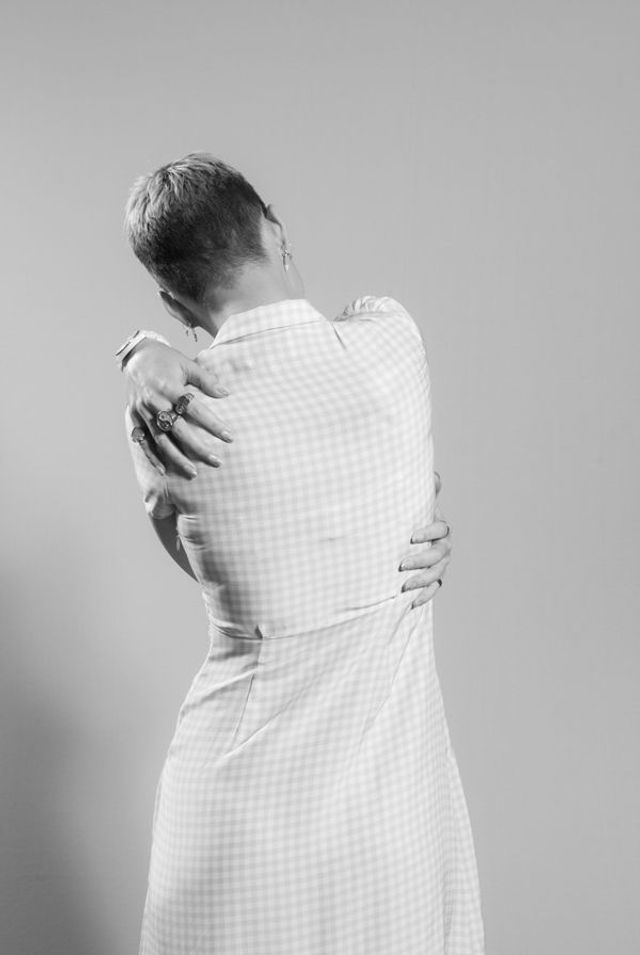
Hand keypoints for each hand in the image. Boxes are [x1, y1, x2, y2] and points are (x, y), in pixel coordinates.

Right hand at [124, 340, 233, 477]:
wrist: (135, 356)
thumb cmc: (166, 360)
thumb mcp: (187, 364)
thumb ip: (206, 379)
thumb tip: (226, 393)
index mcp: (168, 387)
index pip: (195, 409)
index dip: (213, 424)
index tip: (229, 436)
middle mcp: (154, 401)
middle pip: (178, 430)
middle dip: (198, 448)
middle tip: (217, 461)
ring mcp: (142, 411)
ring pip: (161, 440)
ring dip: (177, 458)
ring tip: (194, 472)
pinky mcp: (134, 417)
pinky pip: (143, 441)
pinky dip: (152, 456)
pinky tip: (164, 470)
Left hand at [398, 470, 451, 607]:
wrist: (410, 539)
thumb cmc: (411, 517)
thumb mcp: (415, 504)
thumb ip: (425, 490)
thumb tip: (434, 475)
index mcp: (440, 528)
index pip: (441, 529)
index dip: (429, 532)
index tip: (412, 537)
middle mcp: (444, 547)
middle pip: (440, 555)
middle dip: (422, 560)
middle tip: (401, 564)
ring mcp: (441, 564)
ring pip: (437, 574)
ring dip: (422, 581)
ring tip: (403, 587)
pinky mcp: (434, 579)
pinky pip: (434, 589)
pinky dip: (424, 596)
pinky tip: (411, 603)